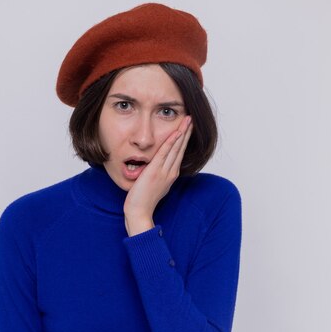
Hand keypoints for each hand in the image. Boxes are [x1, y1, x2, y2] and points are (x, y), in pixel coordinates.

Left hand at [124, 116, 192, 235]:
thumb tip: (155, 167)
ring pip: (176, 148)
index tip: (187, 128)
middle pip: (181, 148)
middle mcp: (171, 172)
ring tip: (187, 120)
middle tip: (191, 119)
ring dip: (182, 133)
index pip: (179, 153)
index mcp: (171, 175)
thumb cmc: (143, 201)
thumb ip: (156, 175)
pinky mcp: (155, 171)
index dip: (184, 139)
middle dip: (186, 132)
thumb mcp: (154, 186)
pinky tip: (176, 133)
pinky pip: (165, 153)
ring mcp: (164, 172)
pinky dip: (171, 142)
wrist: (139, 212)